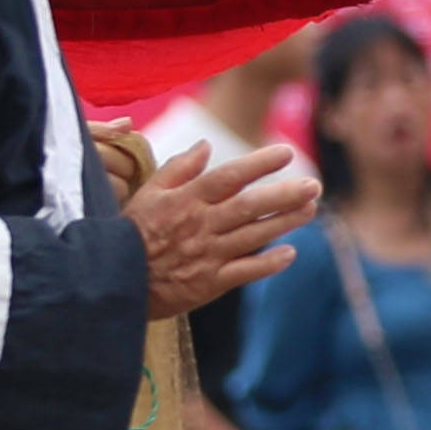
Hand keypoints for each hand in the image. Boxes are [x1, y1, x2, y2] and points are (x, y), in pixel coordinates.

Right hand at [130, 140, 320, 318]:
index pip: (229, 177)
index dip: (258, 164)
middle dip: (284, 195)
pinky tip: (289, 253)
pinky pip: (244, 271)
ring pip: (253, 236)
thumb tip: (207, 145)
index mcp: (186, 200)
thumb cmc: (131, 232)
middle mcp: (200, 225)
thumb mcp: (148, 193)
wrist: (115, 280)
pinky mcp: (209, 283)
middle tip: (315, 184)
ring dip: (284, 223)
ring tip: (311, 209)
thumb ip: (179, 168)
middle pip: (249, 207)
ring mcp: (207, 255)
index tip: (286, 152)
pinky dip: (267, 263)